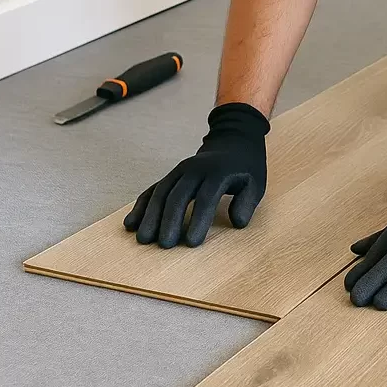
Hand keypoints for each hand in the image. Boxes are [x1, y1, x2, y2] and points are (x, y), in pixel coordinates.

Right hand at [123, 102, 269, 247]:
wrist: (232, 140)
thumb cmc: (245, 167)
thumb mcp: (256, 182)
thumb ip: (247, 202)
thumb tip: (237, 222)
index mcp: (218, 171)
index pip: (206, 198)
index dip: (199, 220)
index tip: (193, 243)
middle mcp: (195, 169)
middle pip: (178, 195)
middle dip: (170, 221)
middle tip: (165, 246)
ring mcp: (179, 171)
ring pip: (161, 192)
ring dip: (150, 216)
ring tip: (144, 240)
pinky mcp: (170, 175)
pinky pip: (152, 190)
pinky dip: (141, 207)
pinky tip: (131, 224)